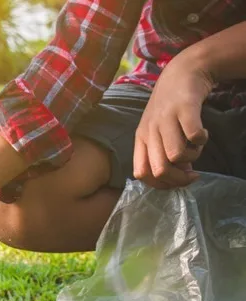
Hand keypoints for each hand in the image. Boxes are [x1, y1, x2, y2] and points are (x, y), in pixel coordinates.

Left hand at [134, 53, 213, 188]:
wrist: (182, 72)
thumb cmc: (170, 107)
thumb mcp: (159, 130)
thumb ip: (164, 153)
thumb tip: (180, 176)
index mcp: (141, 139)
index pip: (141, 174)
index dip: (161, 184)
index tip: (177, 179)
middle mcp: (150, 130)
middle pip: (159, 170)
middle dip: (179, 179)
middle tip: (193, 173)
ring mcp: (165, 119)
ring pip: (176, 156)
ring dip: (192, 157)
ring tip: (196, 146)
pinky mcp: (184, 109)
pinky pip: (194, 136)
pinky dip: (202, 140)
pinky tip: (203, 133)